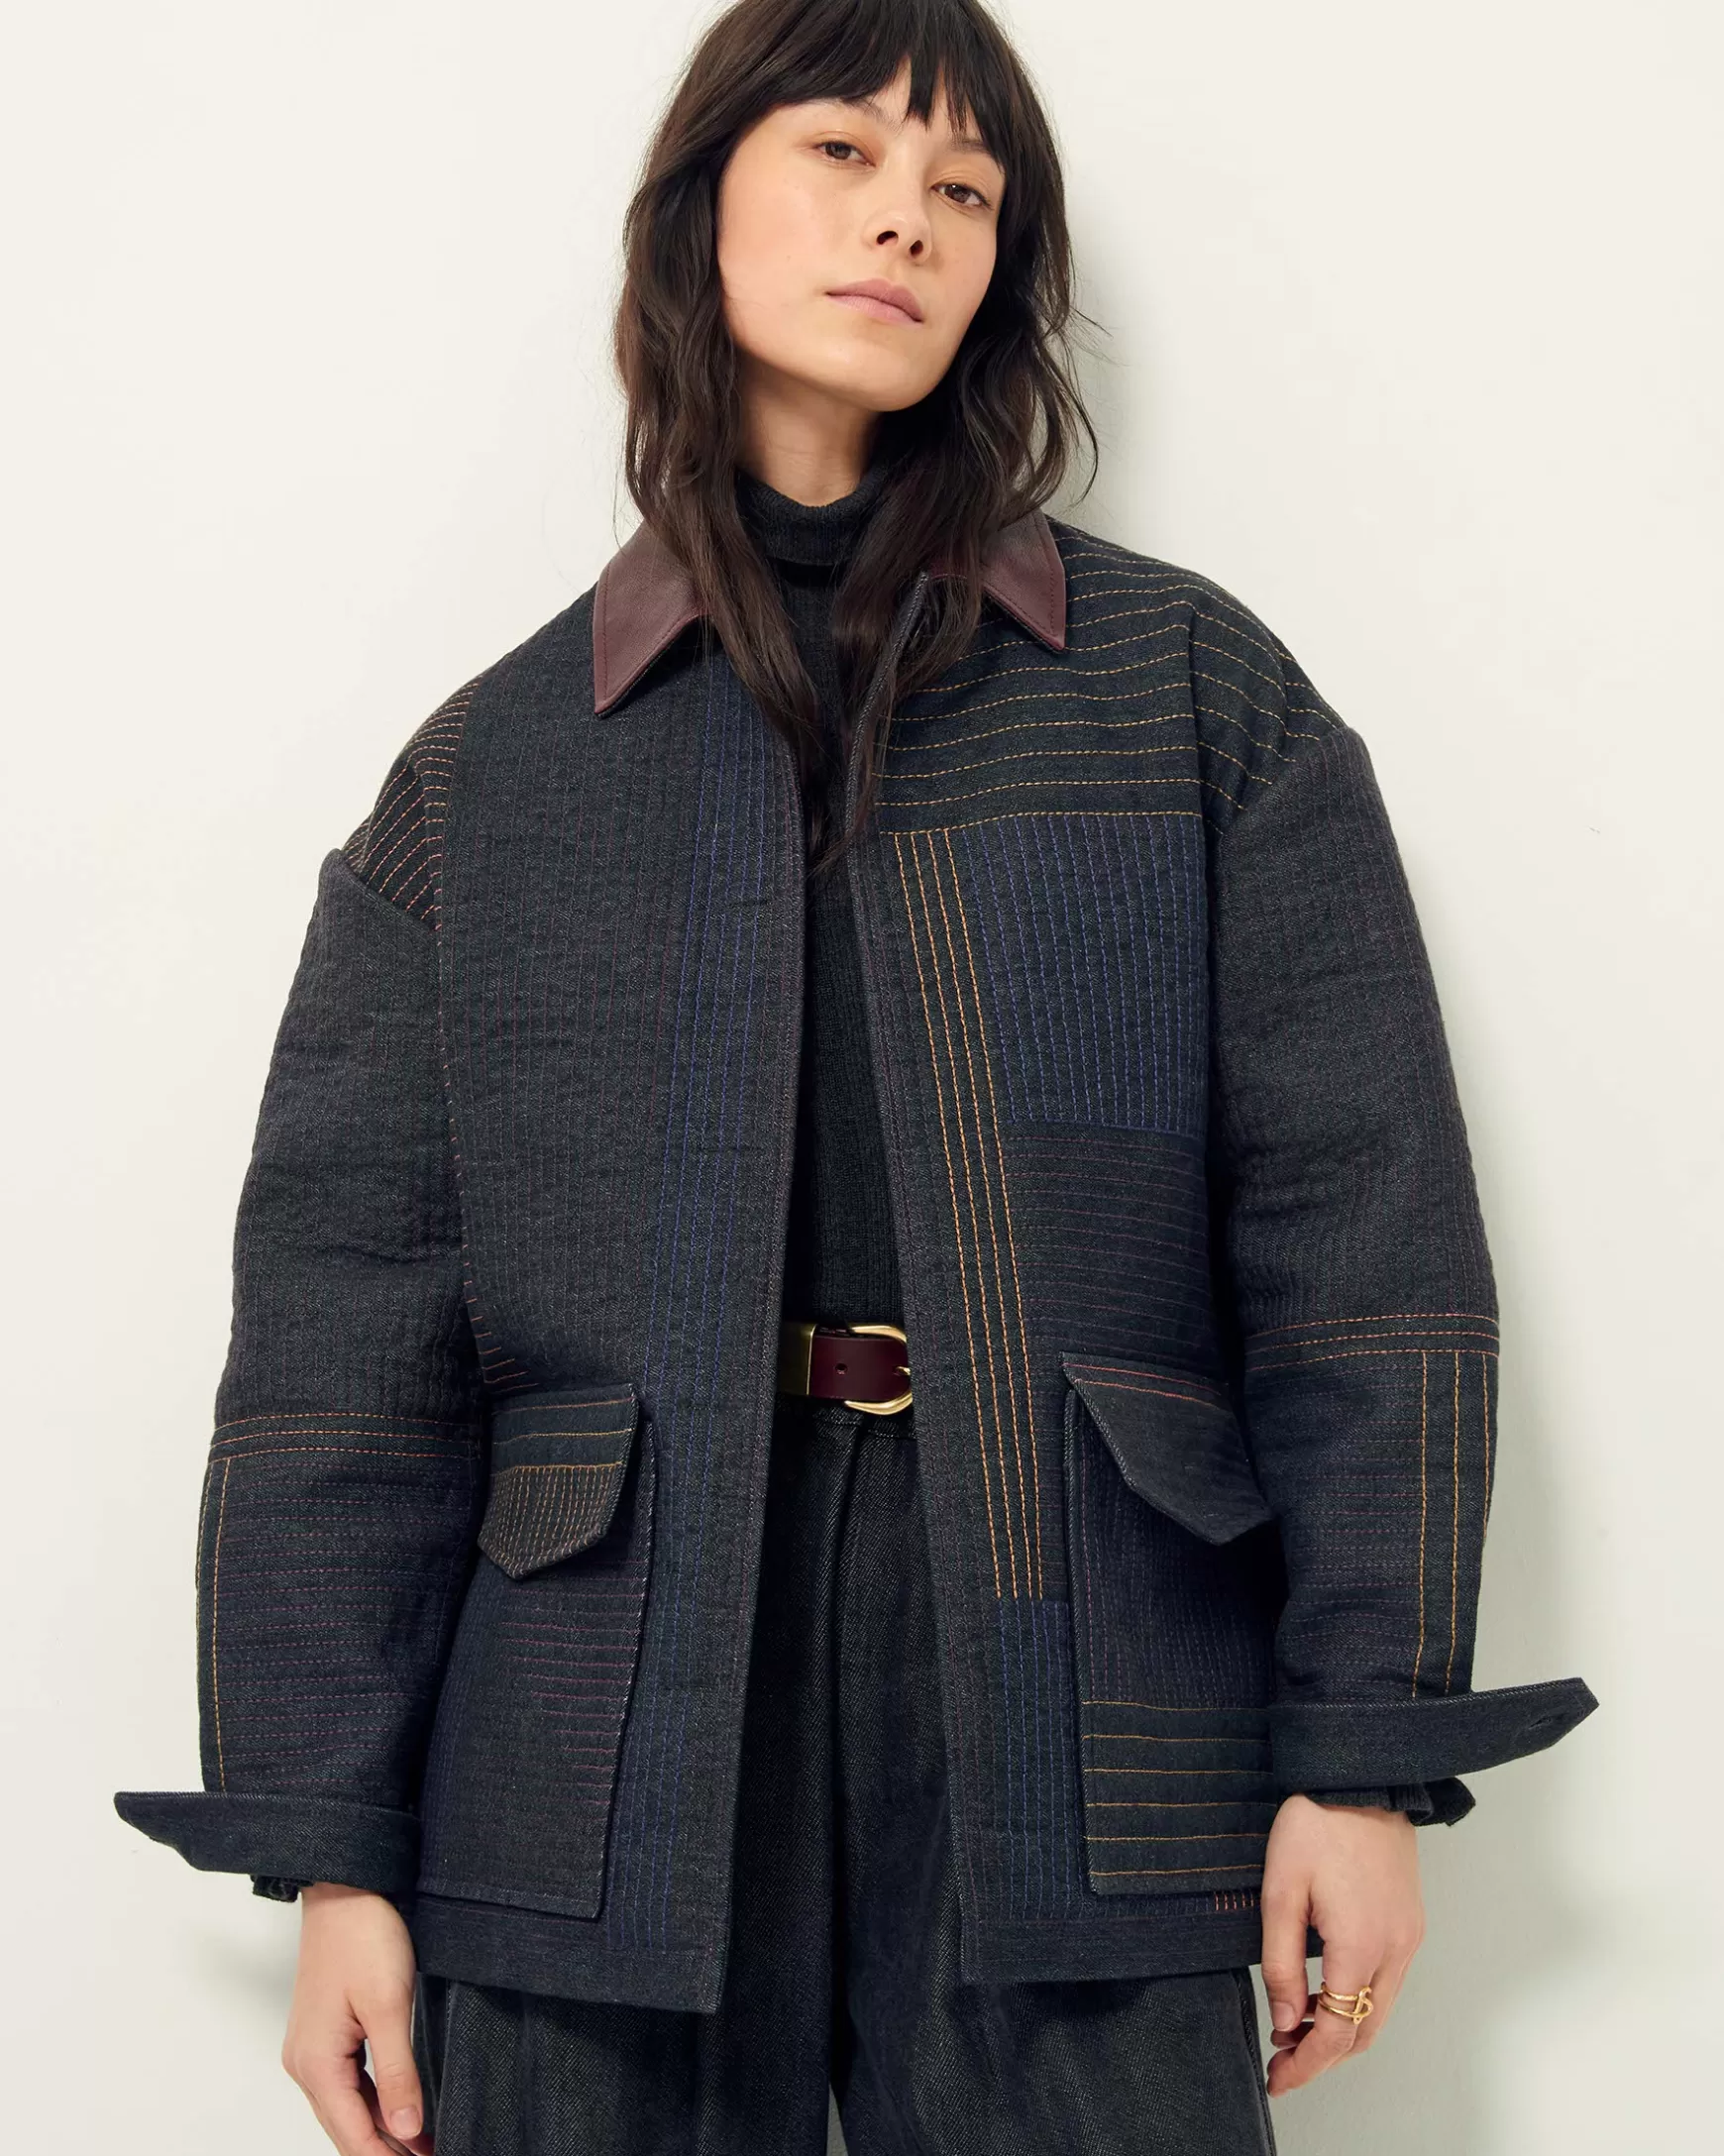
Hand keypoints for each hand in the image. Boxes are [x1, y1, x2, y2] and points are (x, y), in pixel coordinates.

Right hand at [280, 1883, 433, 2154]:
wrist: (345, 1885)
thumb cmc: (363, 1935)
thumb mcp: (388, 2006)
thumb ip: (397, 2073)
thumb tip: (407, 2130)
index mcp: (317, 2063)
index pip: (354, 2135)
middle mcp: (306, 2063)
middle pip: (346, 2128)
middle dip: (386, 2151)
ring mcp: (312, 2048)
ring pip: (347, 2108)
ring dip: (382, 2131)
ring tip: (424, 2146)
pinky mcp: (325, 2033)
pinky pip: (347, 2083)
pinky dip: (373, 2103)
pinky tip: (400, 2112)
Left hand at [1256, 1794, 1424, 2096]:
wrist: (1361, 1777)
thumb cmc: (1315, 1824)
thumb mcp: (1280, 1890)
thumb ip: (1280, 1962)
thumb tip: (1285, 2022)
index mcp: (1359, 1946)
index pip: (1335, 2032)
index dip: (1305, 2065)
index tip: (1277, 2079)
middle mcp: (1394, 1950)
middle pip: (1363, 2032)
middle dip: (1322, 2058)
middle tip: (1281, 2064)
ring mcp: (1408, 1938)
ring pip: (1379, 2012)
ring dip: (1341, 2031)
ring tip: (1295, 2032)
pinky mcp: (1410, 1923)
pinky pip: (1387, 1983)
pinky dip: (1358, 2003)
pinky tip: (1324, 1994)